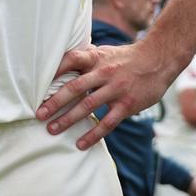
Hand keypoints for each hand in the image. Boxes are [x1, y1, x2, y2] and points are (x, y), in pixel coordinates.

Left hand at [35, 43, 179, 149]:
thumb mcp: (104, 52)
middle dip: (55, 102)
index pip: (71, 60)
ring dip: (68, 119)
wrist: (158, 60)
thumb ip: (85, 59)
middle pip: (75, 87)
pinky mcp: (127, 104)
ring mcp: (116, 89)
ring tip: (52, 129)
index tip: (37, 82)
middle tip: (39, 114)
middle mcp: (104, 72)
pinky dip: (93, 134)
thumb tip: (60, 62)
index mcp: (95, 58)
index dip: (53, 70)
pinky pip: (107, 122)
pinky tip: (81, 144)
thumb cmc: (125, 58)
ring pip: (88, 106)